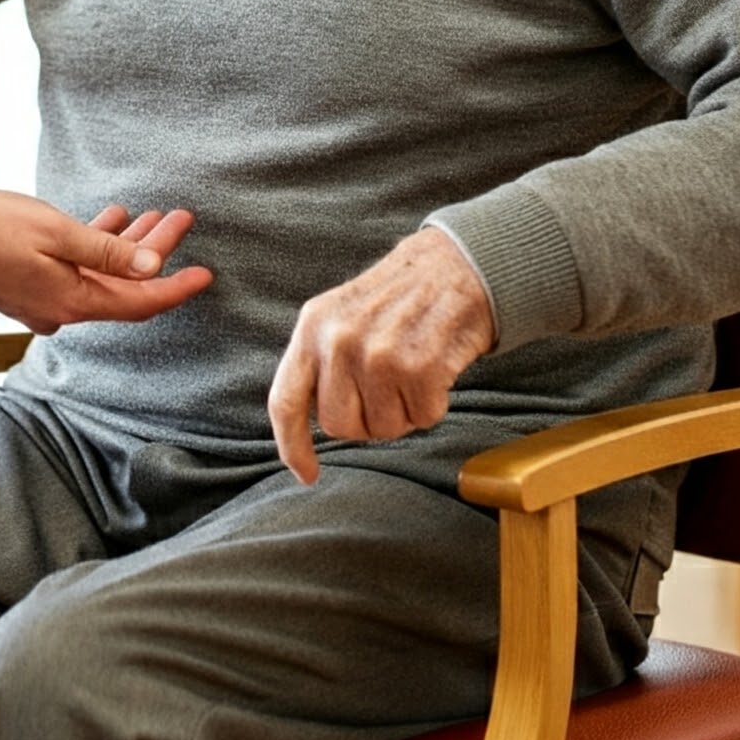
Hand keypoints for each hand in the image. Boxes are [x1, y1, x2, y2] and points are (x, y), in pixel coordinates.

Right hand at [0, 197, 211, 334]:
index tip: (206, 274)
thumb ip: (106, 250)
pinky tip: (109, 218)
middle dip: (154, 252)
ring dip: (126, 246)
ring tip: (154, 213)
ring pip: (100, 276)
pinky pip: (75, 271)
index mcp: (71, 302)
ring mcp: (42, 301)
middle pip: (122, 287)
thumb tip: (150, 266)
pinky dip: (95, 248)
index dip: (176, 287)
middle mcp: (59, 311)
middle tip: (180, 218)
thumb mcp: (57, 231)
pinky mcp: (27, 287)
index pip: (139, 303)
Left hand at [267, 227, 495, 484]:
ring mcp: (377, 355)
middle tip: (386, 389)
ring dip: (402, 412)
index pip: (285, 401)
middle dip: (365, 421)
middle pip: (340, 427)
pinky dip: (433, 404)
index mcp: (311, 328)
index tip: (305, 473)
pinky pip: (422, 419)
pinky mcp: (418, 368)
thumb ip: (320, 362)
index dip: (291, 445)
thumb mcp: (339, 316)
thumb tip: (310, 421)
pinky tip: (434, 370)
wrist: (453, 267)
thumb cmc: (396, 300)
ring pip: (383, 429)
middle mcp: (338, 342)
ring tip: (410, 370)